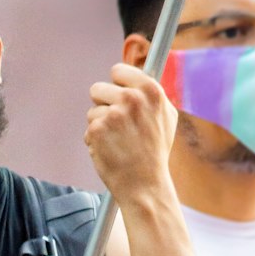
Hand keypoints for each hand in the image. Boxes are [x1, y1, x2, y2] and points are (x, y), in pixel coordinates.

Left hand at [84, 64, 176, 206]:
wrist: (145, 185)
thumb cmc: (155, 152)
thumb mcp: (165, 117)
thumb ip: (150, 95)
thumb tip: (137, 77)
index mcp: (150, 90)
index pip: (118, 70)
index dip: (117, 84)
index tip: (119, 96)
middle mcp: (132, 98)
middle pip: (99, 88)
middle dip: (104, 105)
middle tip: (119, 126)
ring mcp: (113, 114)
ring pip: (93, 111)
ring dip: (100, 125)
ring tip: (118, 141)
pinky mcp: (97, 129)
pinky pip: (89, 128)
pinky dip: (95, 140)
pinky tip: (110, 151)